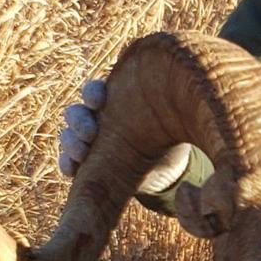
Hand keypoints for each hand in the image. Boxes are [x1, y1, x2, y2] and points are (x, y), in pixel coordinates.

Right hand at [58, 79, 189, 193]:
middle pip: (76, 112)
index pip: (95, 89)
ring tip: (83, 153)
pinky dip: (68, 164)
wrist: (169, 169)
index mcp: (116, 100)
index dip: (93, 93)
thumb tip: (193, 95)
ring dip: (71, 143)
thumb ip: (173, 109)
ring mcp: (88, 140)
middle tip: (91, 133)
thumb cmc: (170, 136)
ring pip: (68, 135)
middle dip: (79, 121)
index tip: (100, 101)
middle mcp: (98, 117)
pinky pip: (68, 161)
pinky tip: (73, 170)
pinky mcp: (87, 163)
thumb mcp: (173, 121)